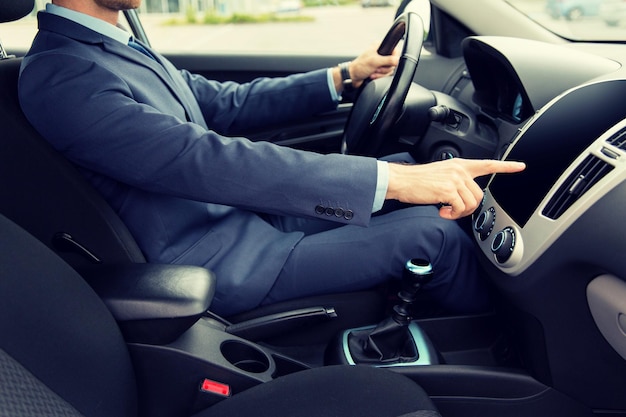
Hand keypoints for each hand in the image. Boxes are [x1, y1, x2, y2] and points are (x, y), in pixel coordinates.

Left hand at [332, 44, 398, 91]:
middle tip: (376, 68)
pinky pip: (385, 74)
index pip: (394, 50)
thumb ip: (387, 60)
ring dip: (381, 73)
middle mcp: (380, 53)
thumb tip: (398, 60)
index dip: (393, 58)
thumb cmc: (359, 67)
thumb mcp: (375, 62)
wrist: (352, 77)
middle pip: (393, 62)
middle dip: (384, 68)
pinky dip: (379, 76)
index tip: (389, 63)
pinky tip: (372, 75)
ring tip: (373, 72)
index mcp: (379, 46)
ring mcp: (380, 62)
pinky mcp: (379, 69)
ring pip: (389, 69)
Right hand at [385, 158, 525, 219]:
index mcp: (459, 165)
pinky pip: (460, 209)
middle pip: (479, 195)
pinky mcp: (449, 190)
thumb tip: (463, 196)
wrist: (402, 180)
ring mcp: (455, 179)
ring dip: (459, 213)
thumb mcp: (440, 174)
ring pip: (471, 204)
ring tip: (446, 210)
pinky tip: (441, 211)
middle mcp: (460, 170)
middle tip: (453, 210)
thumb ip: (456, 180)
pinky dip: (452, 215)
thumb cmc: (417, 180)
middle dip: (468, 208)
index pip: (487, 164)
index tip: (520, 166)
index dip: (506, 166)